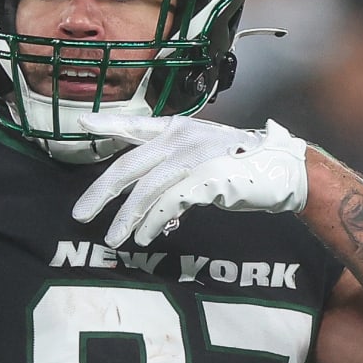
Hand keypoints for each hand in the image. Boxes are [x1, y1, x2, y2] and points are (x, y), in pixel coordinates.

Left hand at [71, 113, 308, 247]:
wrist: (282, 170)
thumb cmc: (238, 166)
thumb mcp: (198, 158)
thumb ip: (168, 174)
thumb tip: (143, 208)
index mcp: (176, 129)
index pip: (134, 126)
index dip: (107, 124)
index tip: (82, 123)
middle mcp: (180, 138)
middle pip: (128, 166)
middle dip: (100, 193)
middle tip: (80, 214)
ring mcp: (192, 157)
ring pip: (145, 191)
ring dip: (126, 219)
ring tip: (113, 239)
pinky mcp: (204, 179)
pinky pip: (168, 205)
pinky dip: (153, 224)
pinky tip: (145, 237)